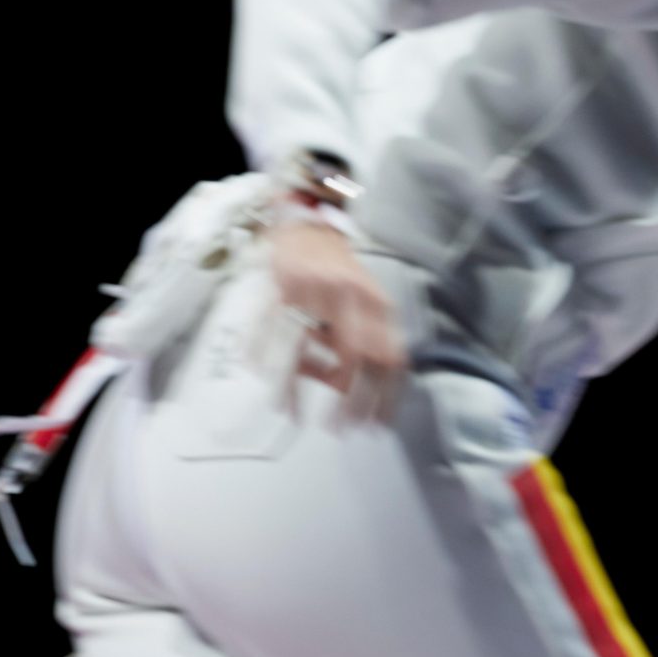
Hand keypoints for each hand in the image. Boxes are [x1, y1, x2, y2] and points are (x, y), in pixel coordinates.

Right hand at [267, 217, 405, 421]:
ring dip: (297, 389)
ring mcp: (313, 293)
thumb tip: (350, 392)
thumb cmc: (340, 275)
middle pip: (354, 356)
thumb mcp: (365, 308)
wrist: (309, 229)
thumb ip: (366, 344)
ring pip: (305, 350)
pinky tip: (267, 379)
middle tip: (340, 428)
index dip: (386, 396)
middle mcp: (349, 298)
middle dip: (348, 399)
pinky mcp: (281, 291)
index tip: (377, 425)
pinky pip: (272, 335)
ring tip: (294, 414)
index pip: (390, 356)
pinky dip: (267, 362)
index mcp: (376, 303)